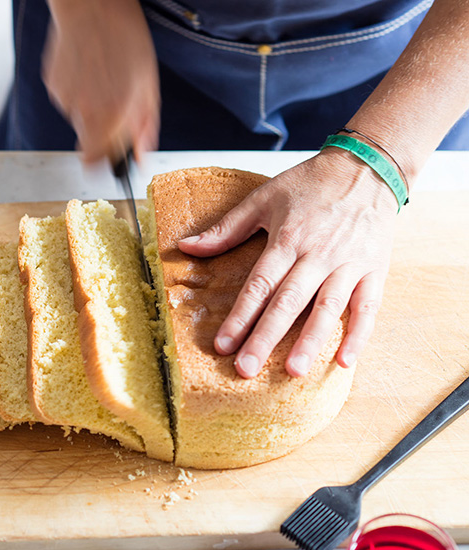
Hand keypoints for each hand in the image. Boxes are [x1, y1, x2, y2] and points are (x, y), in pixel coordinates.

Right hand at [43, 0, 159, 162]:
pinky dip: (80, 92)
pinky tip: (90, 70)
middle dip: (103, 131)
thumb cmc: (125, 40)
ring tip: (104, 79)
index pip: (92, 163)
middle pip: (88, 141)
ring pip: (80, 119)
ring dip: (93, 108)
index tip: (111, 154)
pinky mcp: (52, 83)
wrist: (92, 3)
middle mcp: (81, 112)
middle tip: (117, 105)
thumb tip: (139, 159)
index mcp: (107, 117)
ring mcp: (62, 97)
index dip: (103, 161)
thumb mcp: (148, 88)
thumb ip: (144, 129)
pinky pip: (68, 100)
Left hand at [178, 150, 397, 377]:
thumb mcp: (264, 198)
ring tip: (294, 371)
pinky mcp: (374, 270)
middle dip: (266, 337)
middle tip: (247, 369)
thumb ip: (226, 228)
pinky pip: (368, 307)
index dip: (239, 316)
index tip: (222, 345)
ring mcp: (348, 265)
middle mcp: (317, 255)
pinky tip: (344, 361)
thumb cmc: (311, 183)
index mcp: (287, 239)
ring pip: (327, 308)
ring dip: (310, 340)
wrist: (367, 167)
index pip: (259, 285)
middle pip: (288, 302)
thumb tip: (187, 245)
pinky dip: (359, 334)